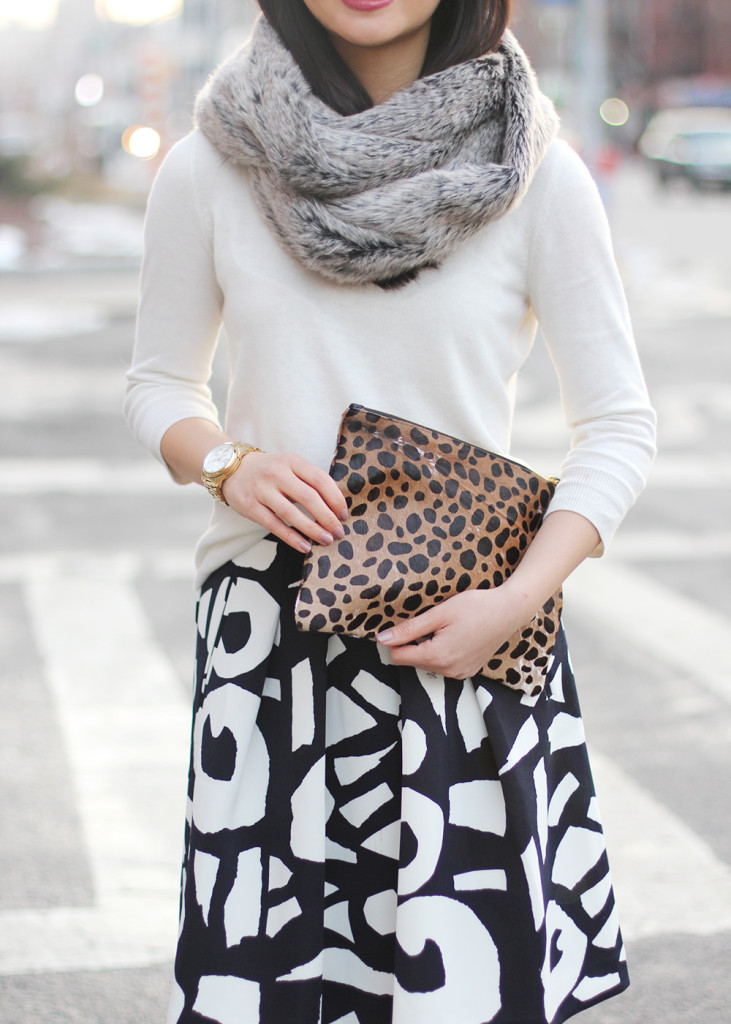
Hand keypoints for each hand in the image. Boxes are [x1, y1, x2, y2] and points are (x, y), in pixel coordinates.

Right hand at [222, 451, 348, 553]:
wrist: (231, 468)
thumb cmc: (269, 471)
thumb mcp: (289, 466)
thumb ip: (310, 480)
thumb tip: (336, 506)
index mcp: (292, 461)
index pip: (320, 480)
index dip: (335, 499)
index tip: (344, 515)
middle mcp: (277, 473)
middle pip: (309, 498)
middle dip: (327, 518)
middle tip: (339, 532)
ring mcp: (262, 490)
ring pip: (291, 513)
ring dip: (312, 529)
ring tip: (326, 540)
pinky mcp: (250, 506)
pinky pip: (274, 525)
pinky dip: (291, 537)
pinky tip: (305, 546)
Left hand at [376, 585, 535, 679]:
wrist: (510, 611)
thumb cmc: (476, 607)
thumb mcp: (439, 614)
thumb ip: (409, 629)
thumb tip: (381, 638)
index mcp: (438, 656)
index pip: (398, 656)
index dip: (396, 639)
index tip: (406, 623)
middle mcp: (448, 671)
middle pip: (412, 660)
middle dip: (414, 642)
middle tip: (431, 621)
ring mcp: (460, 673)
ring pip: (427, 663)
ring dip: (428, 647)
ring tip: (446, 627)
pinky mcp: (468, 671)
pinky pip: (443, 665)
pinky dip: (442, 652)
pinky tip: (455, 635)